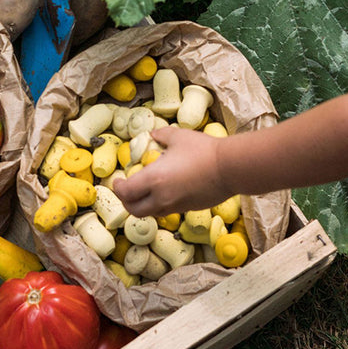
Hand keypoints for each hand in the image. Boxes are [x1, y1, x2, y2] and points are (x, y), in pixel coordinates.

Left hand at [112, 126, 230, 216]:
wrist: (230, 168)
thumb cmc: (203, 151)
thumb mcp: (178, 136)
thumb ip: (161, 136)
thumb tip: (153, 136)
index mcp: (154, 180)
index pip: (126, 192)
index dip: (117, 188)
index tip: (117, 180)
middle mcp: (161, 197)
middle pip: (134, 209)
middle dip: (126, 201)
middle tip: (126, 190)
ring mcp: (176, 206)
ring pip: (151, 212)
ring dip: (143, 204)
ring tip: (145, 192)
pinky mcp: (189, 209)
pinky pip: (168, 210)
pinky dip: (160, 204)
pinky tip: (166, 191)